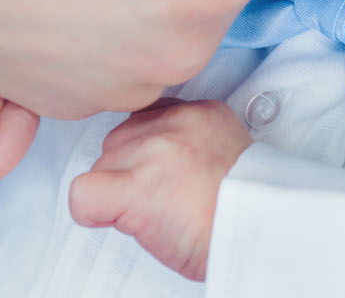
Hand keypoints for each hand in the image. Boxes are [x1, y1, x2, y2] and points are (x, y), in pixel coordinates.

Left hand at [69, 99, 253, 280]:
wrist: (260, 231)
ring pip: (103, 166)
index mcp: (201, 112)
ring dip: (118, 194)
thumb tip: (161, 162)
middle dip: (130, 172)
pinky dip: (91, 211)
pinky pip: (84, 194)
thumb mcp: (228, 150)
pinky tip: (117, 219)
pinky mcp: (134, 188)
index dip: (147, 152)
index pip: (149, 118)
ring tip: (155, 215)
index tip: (162, 175)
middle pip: (121, 140)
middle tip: (162, 201)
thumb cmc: (247, 206)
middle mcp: (173, 123)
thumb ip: (191, 141)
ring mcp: (151, 151)